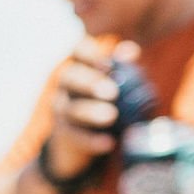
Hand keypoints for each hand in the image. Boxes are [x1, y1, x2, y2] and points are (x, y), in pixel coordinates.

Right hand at [41, 46, 122, 182]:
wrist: (86, 134)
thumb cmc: (106, 98)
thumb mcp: (116, 81)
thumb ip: (123, 66)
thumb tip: (132, 51)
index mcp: (79, 64)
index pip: (77, 51)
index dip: (89, 54)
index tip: (108, 64)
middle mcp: (65, 84)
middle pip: (70, 77)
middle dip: (90, 83)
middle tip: (112, 92)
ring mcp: (62, 109)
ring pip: (71, 109)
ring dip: (91, 112)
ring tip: (111, 116)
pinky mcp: (64, 134)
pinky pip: (76, 136)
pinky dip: (92, 140)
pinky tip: (109, 142)